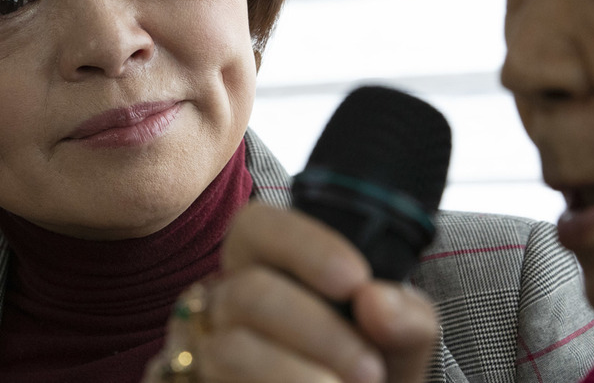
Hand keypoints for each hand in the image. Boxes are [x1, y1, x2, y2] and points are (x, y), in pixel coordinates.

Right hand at [145, 202, 437, 382]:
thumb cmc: (364, 374)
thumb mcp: (398, 347)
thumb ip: (404, 321)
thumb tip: (376, 302)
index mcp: (264, 266)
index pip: (256, 226)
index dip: (304, 246)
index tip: (355, 280)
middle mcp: (223, 302)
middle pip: (249, 291)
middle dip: (318, 331)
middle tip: (371, 370)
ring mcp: (199, 351)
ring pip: (231, 349)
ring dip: (296, 375)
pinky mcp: (188, 381)